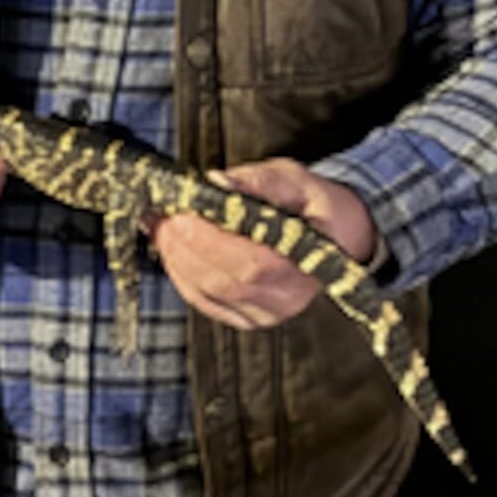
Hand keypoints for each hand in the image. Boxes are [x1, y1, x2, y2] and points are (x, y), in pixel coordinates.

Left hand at [151, 158, 376, 329]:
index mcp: (307, 264)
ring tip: (160, 228)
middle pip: (224, 282)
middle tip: (163, 217)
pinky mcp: (247, 317)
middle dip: (186, 248)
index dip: (211, 242)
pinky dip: (182, 276)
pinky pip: (206, 302)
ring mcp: (266, 313)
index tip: (182, 214)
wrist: (335, 233)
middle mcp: (287, 299)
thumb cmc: (314, 204)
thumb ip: (259, 180)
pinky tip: (171, 250)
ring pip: (209, 295)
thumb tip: (217, 183)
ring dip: (177, 261)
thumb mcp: (295, 179)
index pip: (252, 263)